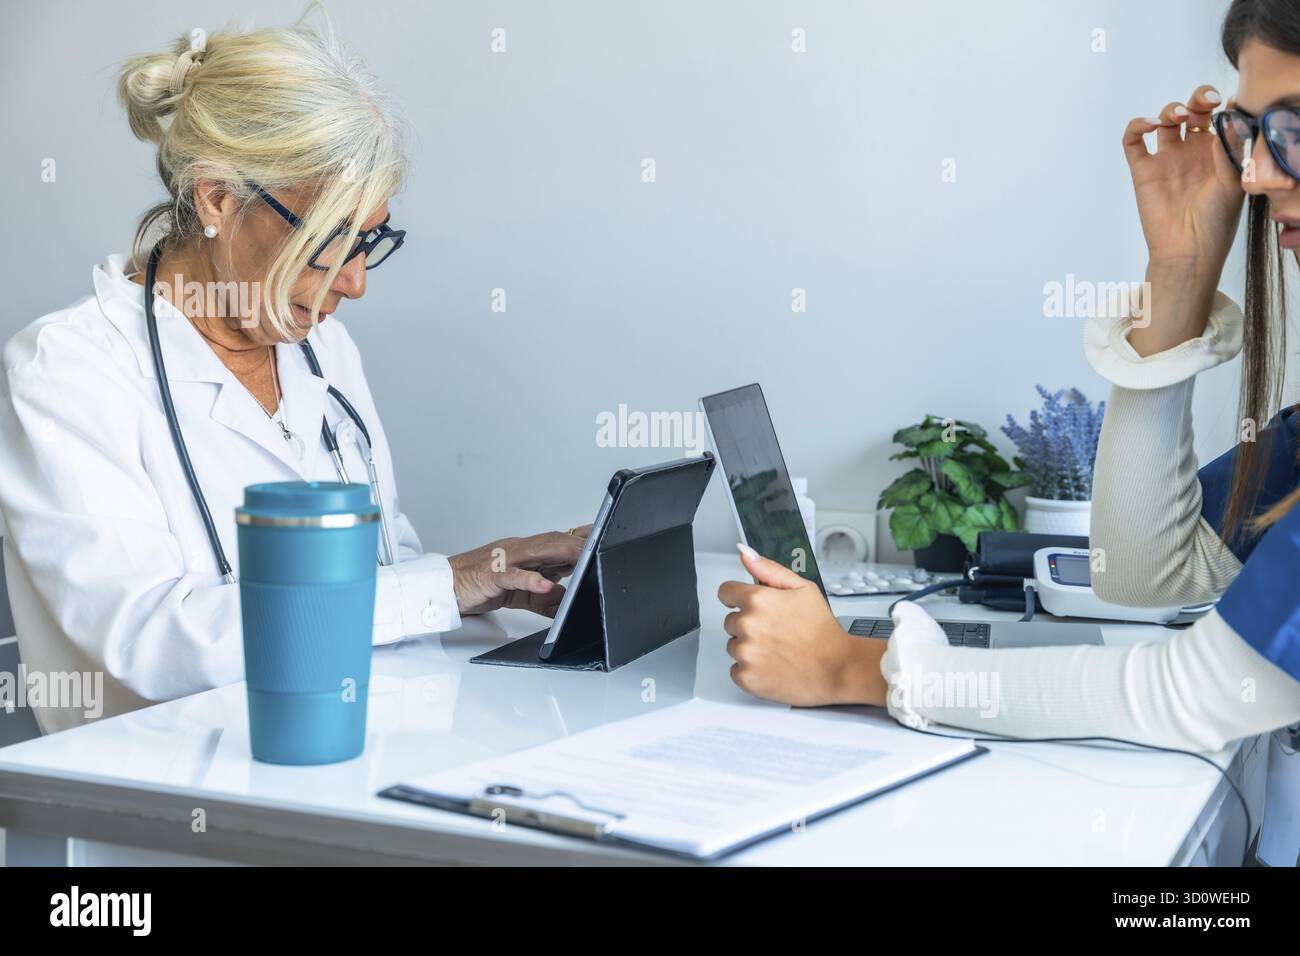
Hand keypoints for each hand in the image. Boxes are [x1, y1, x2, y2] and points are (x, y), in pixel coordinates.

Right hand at [450, 525, 592, 616]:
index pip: (557, 540)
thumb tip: (565, 602)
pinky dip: (530, 580)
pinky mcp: (491, 575)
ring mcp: (504, 559)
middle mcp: (517, 550)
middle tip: (603, 543)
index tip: (605, 534)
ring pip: (537, 551)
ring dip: (562, 552)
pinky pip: (513, 576)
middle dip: (579, 542)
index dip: (581, 536)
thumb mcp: (518, 594)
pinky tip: (545, 586)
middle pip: (553, 541)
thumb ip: (542, 598)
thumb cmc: (478, 584)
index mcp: (525, 552)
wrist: (444, 586)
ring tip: (584, 557)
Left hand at [717, 544, 886, 706]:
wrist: (838, 668)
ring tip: (778, 649)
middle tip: (776, 632)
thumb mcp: (803, 588)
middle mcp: (747, 625)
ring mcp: (745, 653)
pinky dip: (751, 670)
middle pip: (731, 621)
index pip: (725, 592)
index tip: (749, 606)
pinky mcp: (746, 677)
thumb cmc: (823, 630)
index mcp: (757, 600)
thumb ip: (769, 569)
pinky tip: (773, 665)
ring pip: (733, 646)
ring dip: (750, 647)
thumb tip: (745, 554)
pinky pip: (736, 670)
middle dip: (749, 624)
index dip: (738, 598)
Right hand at [1123, 85, 1244, 353]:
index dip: (1221, 104)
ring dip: (1172, 108)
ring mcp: (1166, 159)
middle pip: (1192, 111)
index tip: (1227, 104)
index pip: (1218, 116)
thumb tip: (1226, 115)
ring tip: (1180, 115)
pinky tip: (1147, 124)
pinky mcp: (1143, 170)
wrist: (1189, 250)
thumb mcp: (1232, 180)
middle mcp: (1192, 151)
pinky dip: (1136, 126)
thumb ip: (1229, 147)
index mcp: (1217, 152)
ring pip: (1165, 120)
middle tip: (1205, 102)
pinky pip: (1133, 141)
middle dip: (1198, 99)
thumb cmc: (1216, 221)